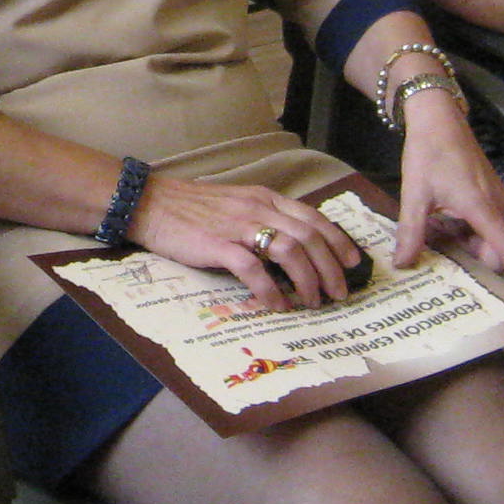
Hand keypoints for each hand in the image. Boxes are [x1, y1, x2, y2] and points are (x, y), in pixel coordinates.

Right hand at [133, 175, 363, 310]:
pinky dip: (271, 290)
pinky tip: (278, 306)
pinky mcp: (217, 245)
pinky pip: (253, 269)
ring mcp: (238, 226)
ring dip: (308, 280)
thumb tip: (290, 247)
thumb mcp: (236, 203)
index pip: (313, 217)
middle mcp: (258, 208)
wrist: (150, 202)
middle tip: (339, 293)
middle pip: (309, 237)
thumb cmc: (191, 207)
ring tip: (314, 302)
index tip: (353, 262)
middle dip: (331, 268)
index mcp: (265, 198)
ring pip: (289, 251)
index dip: (338, 240)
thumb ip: (263, 219)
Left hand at [393, 86, 503, 296]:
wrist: (437, 117)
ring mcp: (494, 198)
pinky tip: (438, 234)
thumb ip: (412, 232)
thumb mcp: (415, 194)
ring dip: (464, 247)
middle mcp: (496, 205)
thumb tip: (405, 264)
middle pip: (493, 249)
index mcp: (483, 208)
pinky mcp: (487, 193)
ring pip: (484, 237)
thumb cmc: (428, 152)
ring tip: (438, 260)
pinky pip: (480, 224)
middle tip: (449, 285)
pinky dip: (463, 232)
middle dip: (474, 266)